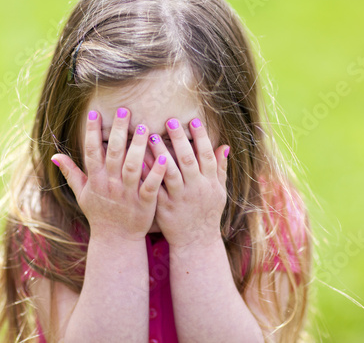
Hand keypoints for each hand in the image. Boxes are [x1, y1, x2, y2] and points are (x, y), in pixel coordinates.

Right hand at [51, 107, 167, 242]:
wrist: (115, 240)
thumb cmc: (99, 213)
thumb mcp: (81, 194)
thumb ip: (71, 173)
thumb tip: (54, 156)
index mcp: (95, 180)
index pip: (92, 152)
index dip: (92, 133)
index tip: (95, 113)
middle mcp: (110, 185)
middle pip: (114, 154)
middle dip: (118, 132)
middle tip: (125, 110)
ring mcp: (127, 194)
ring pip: (132, 167)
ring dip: (137, 147)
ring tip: (144, 127)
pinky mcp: (144, 204)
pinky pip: (150, 186)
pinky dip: (156, 172)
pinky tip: (163, 157)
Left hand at [146, 117, 229, 248]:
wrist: (196, 242)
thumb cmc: (208, 213)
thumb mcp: (219, 192)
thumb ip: (220, 169)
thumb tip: (224, 145)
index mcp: (210, 183)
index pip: (207, 155)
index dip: (201, 137)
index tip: (193, 120)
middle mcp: (196, 189)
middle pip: (188, 160)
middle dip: (179, 139)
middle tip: (169, 120)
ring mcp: (180, 198)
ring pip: (170, 172)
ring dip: (161, 153)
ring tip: (150, 135)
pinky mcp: (164, 207)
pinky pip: (155, 187)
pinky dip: (148, 174)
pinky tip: (138, 159)